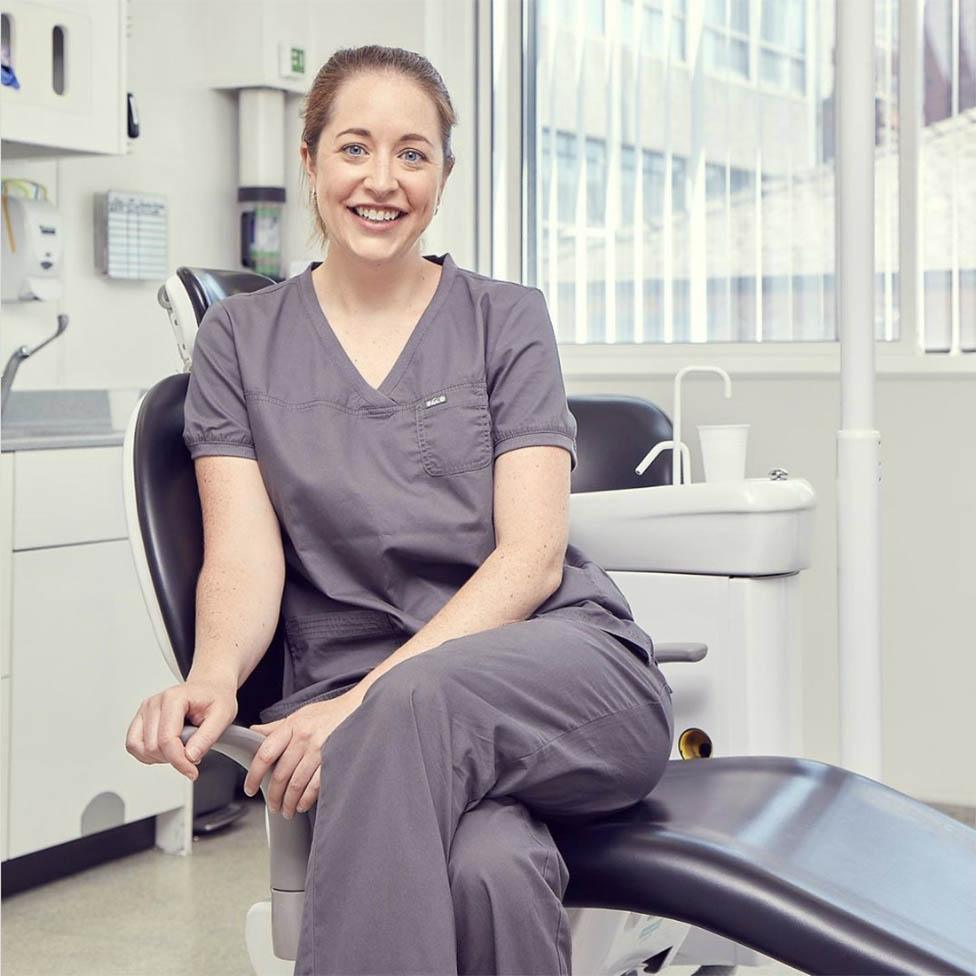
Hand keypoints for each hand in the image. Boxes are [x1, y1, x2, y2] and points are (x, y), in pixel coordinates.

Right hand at [125, 675, 237, 781]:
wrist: (210, 688)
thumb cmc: (216, 698)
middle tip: (192, 754)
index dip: (179, 761)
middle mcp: (155, 702)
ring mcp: (146, 710)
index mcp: (174, 698)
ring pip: (138, 748)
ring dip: (159, 758)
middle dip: (172, 759)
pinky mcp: (141, 718)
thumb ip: (206, 738)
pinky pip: (133, 745)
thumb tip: (190, 757)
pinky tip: (167, 750)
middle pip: (152, 746)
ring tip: (179, 750)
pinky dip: (148, 755)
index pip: (167, 739)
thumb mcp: (223, 716)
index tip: (192, 771)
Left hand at [245, 690, 361, 818]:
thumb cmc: (330, 713)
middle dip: (273, 796)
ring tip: (286, 810)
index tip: (250, 789)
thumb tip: (253, 732)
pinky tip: (302, 805)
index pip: (265, 753)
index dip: (254, 775)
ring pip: (296, 783)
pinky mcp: (334, 759)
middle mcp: (304, 737)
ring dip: (288, 802)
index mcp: (292, 726)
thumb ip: (277, 726)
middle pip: (280, 774)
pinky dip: (306, 799)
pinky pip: (315, 785)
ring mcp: (320, 749)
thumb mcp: (301, 714)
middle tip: (272, 806)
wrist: (360, 707)